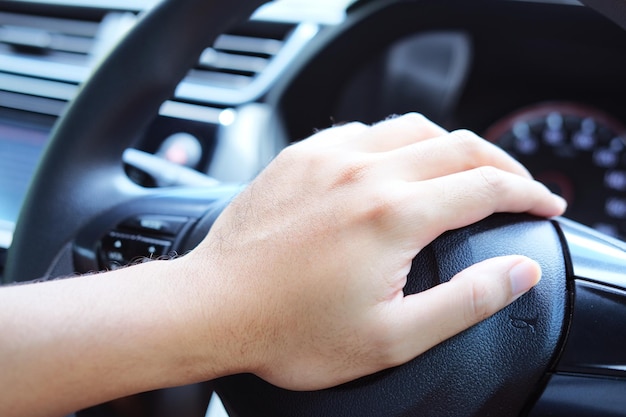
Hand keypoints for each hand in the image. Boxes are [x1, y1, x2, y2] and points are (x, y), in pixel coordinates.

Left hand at [186, 113, 565, 389]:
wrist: (213, 306)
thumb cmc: (289, 330)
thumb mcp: (391, 337)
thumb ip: (465, 301)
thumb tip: (518, 272)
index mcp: (392, 215)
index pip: (486, 185)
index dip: (527, 192)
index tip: (543, 202)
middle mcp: (363, 172)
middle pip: (458, 146)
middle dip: (500, 162)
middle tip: (516, 184)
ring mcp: (328, 157)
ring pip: (411, 128)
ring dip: (449, 145)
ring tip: (463, 170)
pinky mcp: (300, 155)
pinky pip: (362, 130)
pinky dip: (393, 141)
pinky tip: (394, 163)